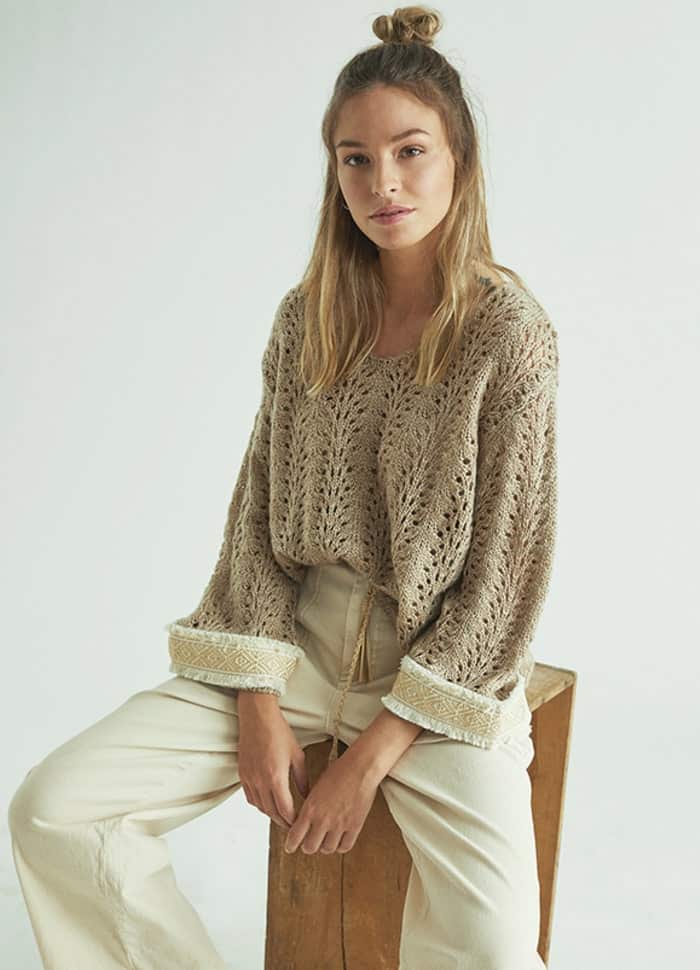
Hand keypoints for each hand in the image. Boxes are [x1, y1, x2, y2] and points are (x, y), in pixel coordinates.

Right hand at [237, 692, 308, 831]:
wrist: (257, 717)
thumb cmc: (278, 732)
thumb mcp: (297, 755)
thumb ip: (302, 778)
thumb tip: (306, 795)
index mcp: (275, 777)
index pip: (284, 809)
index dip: (292, 820)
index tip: (299, 825)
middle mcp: (260, 781)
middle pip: (271, 812)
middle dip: (283, 822)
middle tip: (292, 827)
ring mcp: (249, 778)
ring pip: (259, 807)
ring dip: (271, 814)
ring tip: (282, 817)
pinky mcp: (242, 774)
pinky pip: (250, 797)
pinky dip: (259, 804)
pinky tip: (267, 803)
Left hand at [284, 750, 380, 854]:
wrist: (360, 768)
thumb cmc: (339, 771)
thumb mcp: (316, 787)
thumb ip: (310, 805)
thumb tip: (306, 818)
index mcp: (310, 808)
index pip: (295, 836)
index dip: (291, 845)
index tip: (290, 847)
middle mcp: (323, 820)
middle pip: (310, 848)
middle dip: (307, 846)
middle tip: (309, 843)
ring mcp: (339, 825)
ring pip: (327, 849)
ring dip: (324, 847)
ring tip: (325, 841)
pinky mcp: (354, 826)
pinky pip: (345, 846)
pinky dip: (340, 846)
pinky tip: (339, 841)